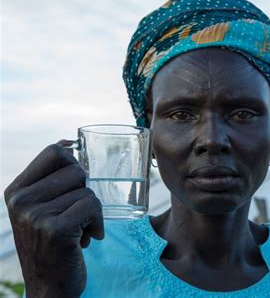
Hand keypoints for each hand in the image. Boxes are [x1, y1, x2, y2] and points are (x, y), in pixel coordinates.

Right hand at [4, 143, 103, 297]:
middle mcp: (21, 200)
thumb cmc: (53, 244)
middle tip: (75, 216)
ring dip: (92, 213)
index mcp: (17, 190)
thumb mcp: (42, 208)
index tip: (75, 182)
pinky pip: (93, 207)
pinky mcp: (54, 230)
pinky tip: (86, 240)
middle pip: (77, 170)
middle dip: (85, 193)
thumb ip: (52, 178)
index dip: (74, 161)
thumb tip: (69, 142)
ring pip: (88, 191)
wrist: (50, 287)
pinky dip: (98, 224)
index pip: (54, 152)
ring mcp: (35, 215)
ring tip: (79, 231)